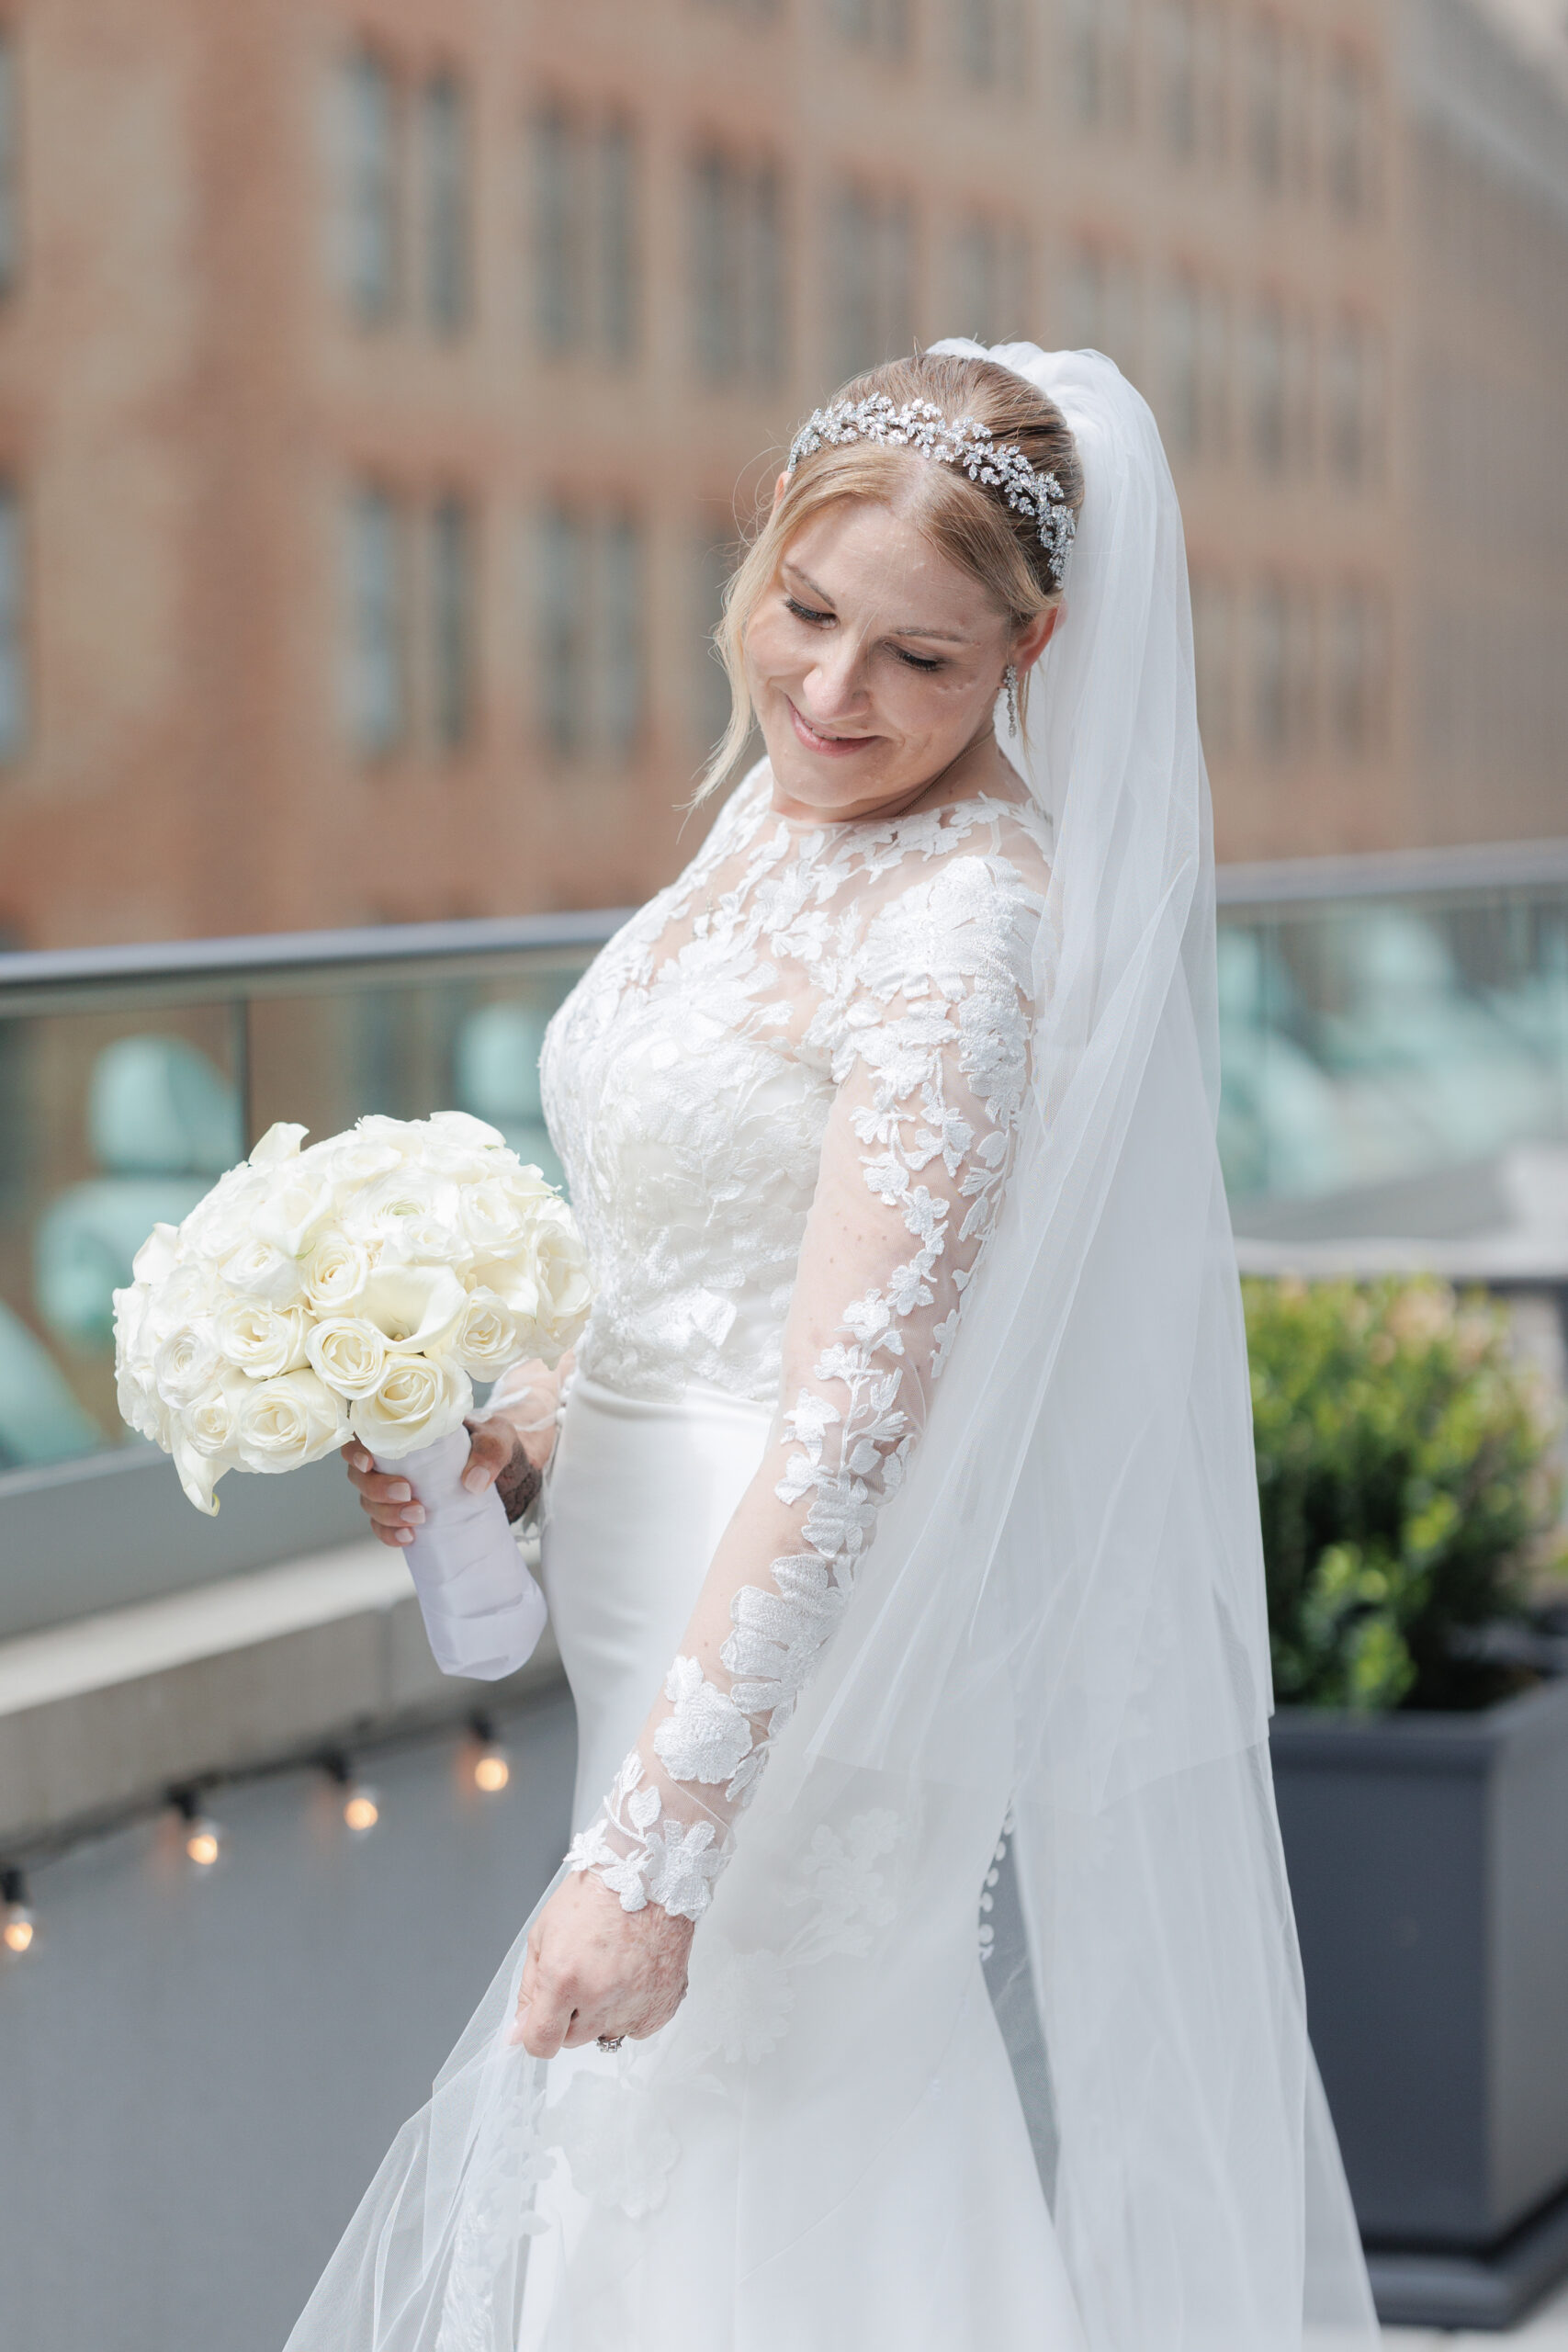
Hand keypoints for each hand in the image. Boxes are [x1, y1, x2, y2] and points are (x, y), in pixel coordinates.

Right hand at [340, 1414, 540, 1545]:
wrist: (506, 1478)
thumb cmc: (493, 1447)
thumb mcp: (499, 1439)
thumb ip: (490, 1452)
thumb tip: (473, 1482)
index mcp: (407, 1431)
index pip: (364, 1435)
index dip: (355, 1450)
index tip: (368, 1462)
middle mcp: (393, 1459)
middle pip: (359, 1475)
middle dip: (376, 1488)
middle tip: (408, 1493)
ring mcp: (395, 1488)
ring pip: (368, 1503)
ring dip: (386, 1514)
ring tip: (417, 1519)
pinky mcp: (404, 1512)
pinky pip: (383, 1527)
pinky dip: (390, 1534)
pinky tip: (409, 1538)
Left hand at [510, 1871, 693, 2057]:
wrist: (649, 1875)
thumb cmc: (597, 1895)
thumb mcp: (544, 1934)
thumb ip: (530, 1989)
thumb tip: (519, 2034)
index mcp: (565, 1978)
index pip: (542, 2042)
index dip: (537, 2034)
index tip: (543, 2021)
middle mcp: (601, 1997)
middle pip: (573, 2039)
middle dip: (571, 2013)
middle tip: (584, 1972)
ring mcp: (636, 2004)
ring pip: (607, 2033)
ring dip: (603, 2011)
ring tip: (612, 1968)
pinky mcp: (662, 2007)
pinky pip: (638, 2026)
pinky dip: (633, 2008)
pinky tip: (634, 1973)